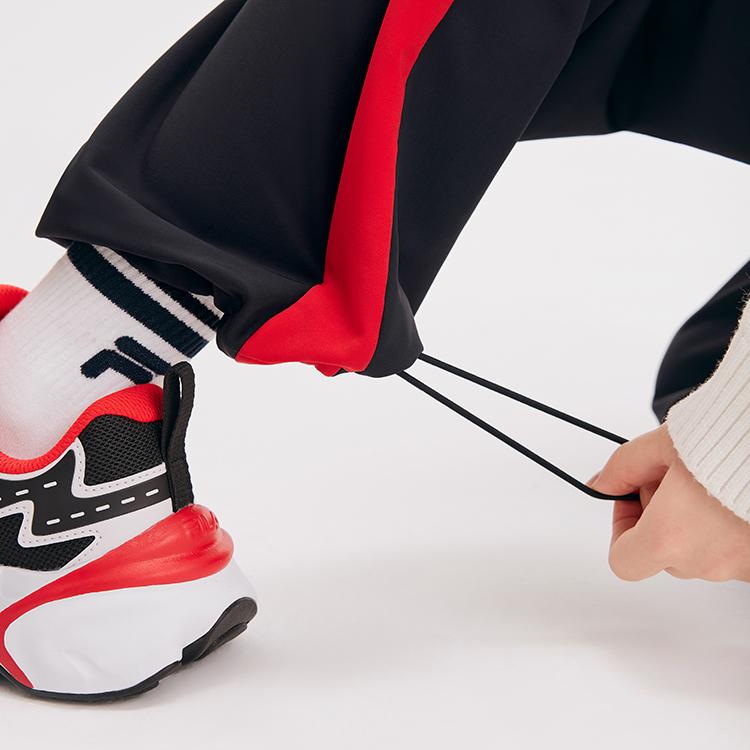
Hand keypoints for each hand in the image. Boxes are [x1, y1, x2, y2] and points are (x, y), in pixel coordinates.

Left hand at [590, 424, 749, 581]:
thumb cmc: (733, 443)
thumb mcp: (664, 444)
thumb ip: (624, 468)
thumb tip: (602, 484)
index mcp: (669, 536)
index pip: (623, 562)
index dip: (621, 531)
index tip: (633, 501)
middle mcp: (705, 561)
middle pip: (664, 553)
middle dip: (660, 518)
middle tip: (675, 477)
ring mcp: (740, 567)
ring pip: (702, 553)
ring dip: (697, 525)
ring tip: (711, 481)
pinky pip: (735, 554)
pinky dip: (729, 531)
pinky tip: (735, 496)